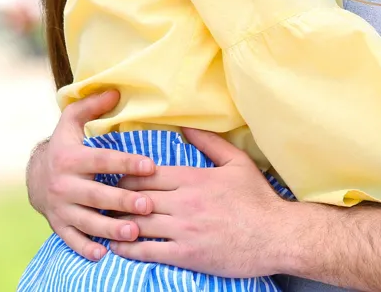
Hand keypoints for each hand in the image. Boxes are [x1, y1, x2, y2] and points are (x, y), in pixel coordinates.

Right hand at [26, 89, 155, 259]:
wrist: (36, 176)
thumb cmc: (66, 147)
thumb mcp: (71, 122)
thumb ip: (92, 106)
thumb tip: (116, 91)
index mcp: (71, 158)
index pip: (102, 160)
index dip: (126, 162)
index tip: (150, 166)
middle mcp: (64, 184)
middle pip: (96, 195)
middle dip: (122, 201)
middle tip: (148, 205)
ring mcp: (60, 208)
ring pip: (86, 221)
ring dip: (109, 228)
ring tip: (133, 232)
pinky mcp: (58, 225)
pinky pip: (71, 240)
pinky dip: (85, 248)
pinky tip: (103, 254)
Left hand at [108, 128, 293, 276]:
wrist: (276, 235)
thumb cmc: (259, 199)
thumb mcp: (238, 163)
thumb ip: (211, 143)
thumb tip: (187, 127)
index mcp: (194, 177)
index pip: (146, 174)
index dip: (126, 176)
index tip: (118, 179)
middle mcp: (184, 202)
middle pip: (135, 197)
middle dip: (116, 199)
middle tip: (104, 201)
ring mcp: (183, 229)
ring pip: (136, 223)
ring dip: (116, 224)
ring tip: (105, 223)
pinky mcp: (185, 254)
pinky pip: (146, 251)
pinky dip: (127, 249)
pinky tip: (117, 247)